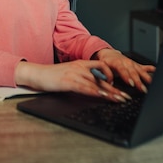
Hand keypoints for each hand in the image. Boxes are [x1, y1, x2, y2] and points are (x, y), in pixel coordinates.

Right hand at [14, 60, 133, 102]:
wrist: (37, 73)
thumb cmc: (52, 76)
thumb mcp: (69, 73)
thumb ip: (81, 77)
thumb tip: (94, 87)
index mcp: (81, 63)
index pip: (101, 67)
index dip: (112, 75)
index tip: (118, 85)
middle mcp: (80, 67)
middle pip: (102, 77)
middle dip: (116, 88)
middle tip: (126, 96)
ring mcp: (74, 74)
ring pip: (96, 83)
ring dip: (110, 92)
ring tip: (120, 99)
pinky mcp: (68, 81)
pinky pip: (85, 87)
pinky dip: (95, 92)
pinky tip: (102, 97)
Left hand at [92, 48, 155, 93]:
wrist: (108, 54)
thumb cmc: (105, 62)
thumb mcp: (101, 67)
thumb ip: (105, 75)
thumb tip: (109, 83)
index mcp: (116, 62)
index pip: (122, 69)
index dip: (126, 76)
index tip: (130, 83)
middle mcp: (126, 62)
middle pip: (133, 71)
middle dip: (138, 80)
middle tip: (142, 89)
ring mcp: (132, 63)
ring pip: (140, 70)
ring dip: (146, 77)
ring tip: (150, 84)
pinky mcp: (136, 65)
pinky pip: (144, 67)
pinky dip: (150, 69)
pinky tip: (156, 71)